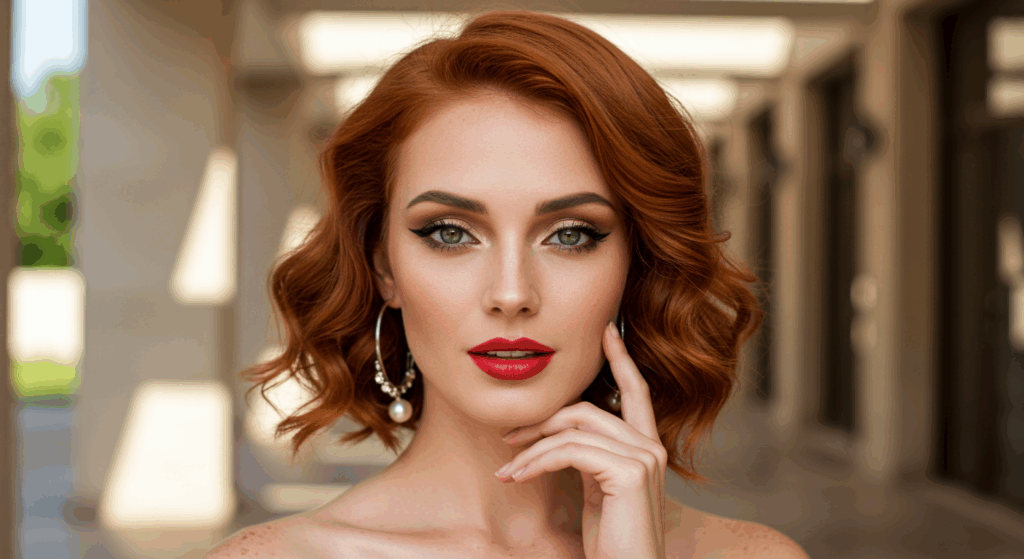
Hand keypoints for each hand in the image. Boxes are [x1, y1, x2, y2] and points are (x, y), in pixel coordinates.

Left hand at [494, 322, 666, 558]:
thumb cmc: (612, 541)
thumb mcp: (598, 489)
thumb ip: (590, 457)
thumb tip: (556, 435)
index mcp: (646, 449)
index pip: (637, 393)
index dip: (622, 359)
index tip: (606, 331)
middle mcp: (651, 448)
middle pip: (587, 410)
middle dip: (542, 420)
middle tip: (509, 438)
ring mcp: (644, 458)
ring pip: (573, 429)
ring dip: (531, 448)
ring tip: (508, 469)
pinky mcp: (630, 473)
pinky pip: (569, 451)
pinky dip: (536, 461)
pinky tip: (518, 476)